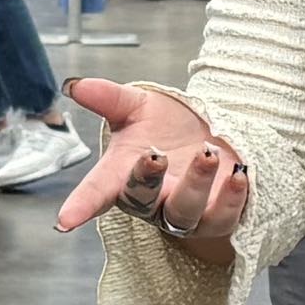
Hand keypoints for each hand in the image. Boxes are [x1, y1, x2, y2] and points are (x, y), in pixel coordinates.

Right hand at [50, 79, 249, 243]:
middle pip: (141, 201)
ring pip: (184, 212)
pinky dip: (232, 198)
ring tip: (207, 153)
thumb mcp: (138, 106)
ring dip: (195, 184)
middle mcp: (151, 200)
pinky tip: (239, 174)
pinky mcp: (218, 218)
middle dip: (146, 180)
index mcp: (123, 175)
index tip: (65, 220)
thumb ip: (109, 98)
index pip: (97, 192)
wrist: (214, 136)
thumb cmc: (168, 127)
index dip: (82, 206)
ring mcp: (184, 213)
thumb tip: (75, 85)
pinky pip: (223, 218)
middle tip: (155, 155)